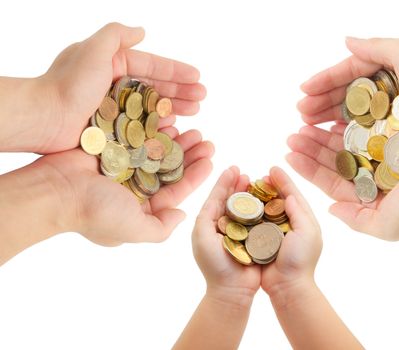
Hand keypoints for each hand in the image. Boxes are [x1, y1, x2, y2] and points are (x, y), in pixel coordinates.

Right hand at [35, 127, 212, 244]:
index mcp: (140, 206)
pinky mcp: (109, 148)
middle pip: (168, 168)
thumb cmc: (95, 212)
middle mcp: (132, 187)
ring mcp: (120, 166)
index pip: (175, 189)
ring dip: (174, 140)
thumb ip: (161, 228)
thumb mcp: (134, 229)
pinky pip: (137, 136)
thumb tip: (181, 215)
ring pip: (155, 150)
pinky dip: (152, 128)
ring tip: (192, 127)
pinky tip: (168, 118)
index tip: (211, 159)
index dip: (195, 174)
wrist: (53, 190)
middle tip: (206, 139)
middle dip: (189, 154)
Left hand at [36, 22, 205, 152]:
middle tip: (202, 98)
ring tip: (195, 112)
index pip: (151, 65)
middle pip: (155, 87)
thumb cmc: (68, 84)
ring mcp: (113, 109)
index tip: (198, 77)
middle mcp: (114, 85)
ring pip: (152, 107)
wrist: (45, 119)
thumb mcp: (93, 49)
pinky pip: (141, 126)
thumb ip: (116, 35)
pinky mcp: (111, 129)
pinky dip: (159, 125)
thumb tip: (142, 31)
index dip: (176, 71)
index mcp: (112, 64)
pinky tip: (174, 126)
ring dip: (175, 108)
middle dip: (181, 91)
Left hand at [192, 167, 260, 305]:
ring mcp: (238, 233)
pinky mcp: (251, 240)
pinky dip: (260, 208)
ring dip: (250, 194)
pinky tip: (266, 199)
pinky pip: (256, 220)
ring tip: (256, 182)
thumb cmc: (214, 265)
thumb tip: (214, 198)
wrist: (233, 290)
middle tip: (246, 173)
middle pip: (231, 200)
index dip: (224, 182)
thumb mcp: (202, 236)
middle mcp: (222, 226)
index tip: (233, 168)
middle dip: (238, 185)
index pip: (216, 197)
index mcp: (208, 224)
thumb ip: (206, 215)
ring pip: (244, 208)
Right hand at [260, 167, 322, 296]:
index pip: (293, 194)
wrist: (287, 287)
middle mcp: (291, 224)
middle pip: (279, 199)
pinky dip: (250, 212)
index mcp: (304, 220)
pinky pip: (256, 222)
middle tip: (258, 176)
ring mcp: (276, 233)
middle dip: (269, 186)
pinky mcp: (263, 241)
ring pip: (266, 209)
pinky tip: (242, 205)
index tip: (273, 168)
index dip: (283, 180)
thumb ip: (300, 213)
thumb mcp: (307, 233)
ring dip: (258, 197)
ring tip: (248, 186)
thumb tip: (290, 195)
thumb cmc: (300, 261)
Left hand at [287, 124, 398, 239]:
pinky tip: (331, 115)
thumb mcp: (384, 225)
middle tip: (291, 135)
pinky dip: (349, 123)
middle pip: (334, 160)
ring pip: (346, 143)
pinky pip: (366, 128)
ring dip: (324, 134)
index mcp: (368, 196)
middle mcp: (373, 176)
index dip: (308, 168)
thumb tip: (330, 210)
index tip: (288, 155)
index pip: (330, 180)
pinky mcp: (396, 139)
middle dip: (312, 147)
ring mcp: (384, 156)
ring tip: (303, 123)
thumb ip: (355, 219)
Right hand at [298, 37, 398, 146]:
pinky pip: (363, 134)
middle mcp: (384, 91)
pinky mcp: (393, 134)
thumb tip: (346, 40)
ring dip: (326, 120)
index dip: (323, 81)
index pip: (347, 73)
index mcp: (385, 68)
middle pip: (344, 97)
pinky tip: (328, 137)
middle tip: (300, 112)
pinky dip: (344, 135)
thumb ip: (375, 46)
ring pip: (350, 117)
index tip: (303, 90)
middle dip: (319, 103)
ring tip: (306, 126)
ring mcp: (388, 114)